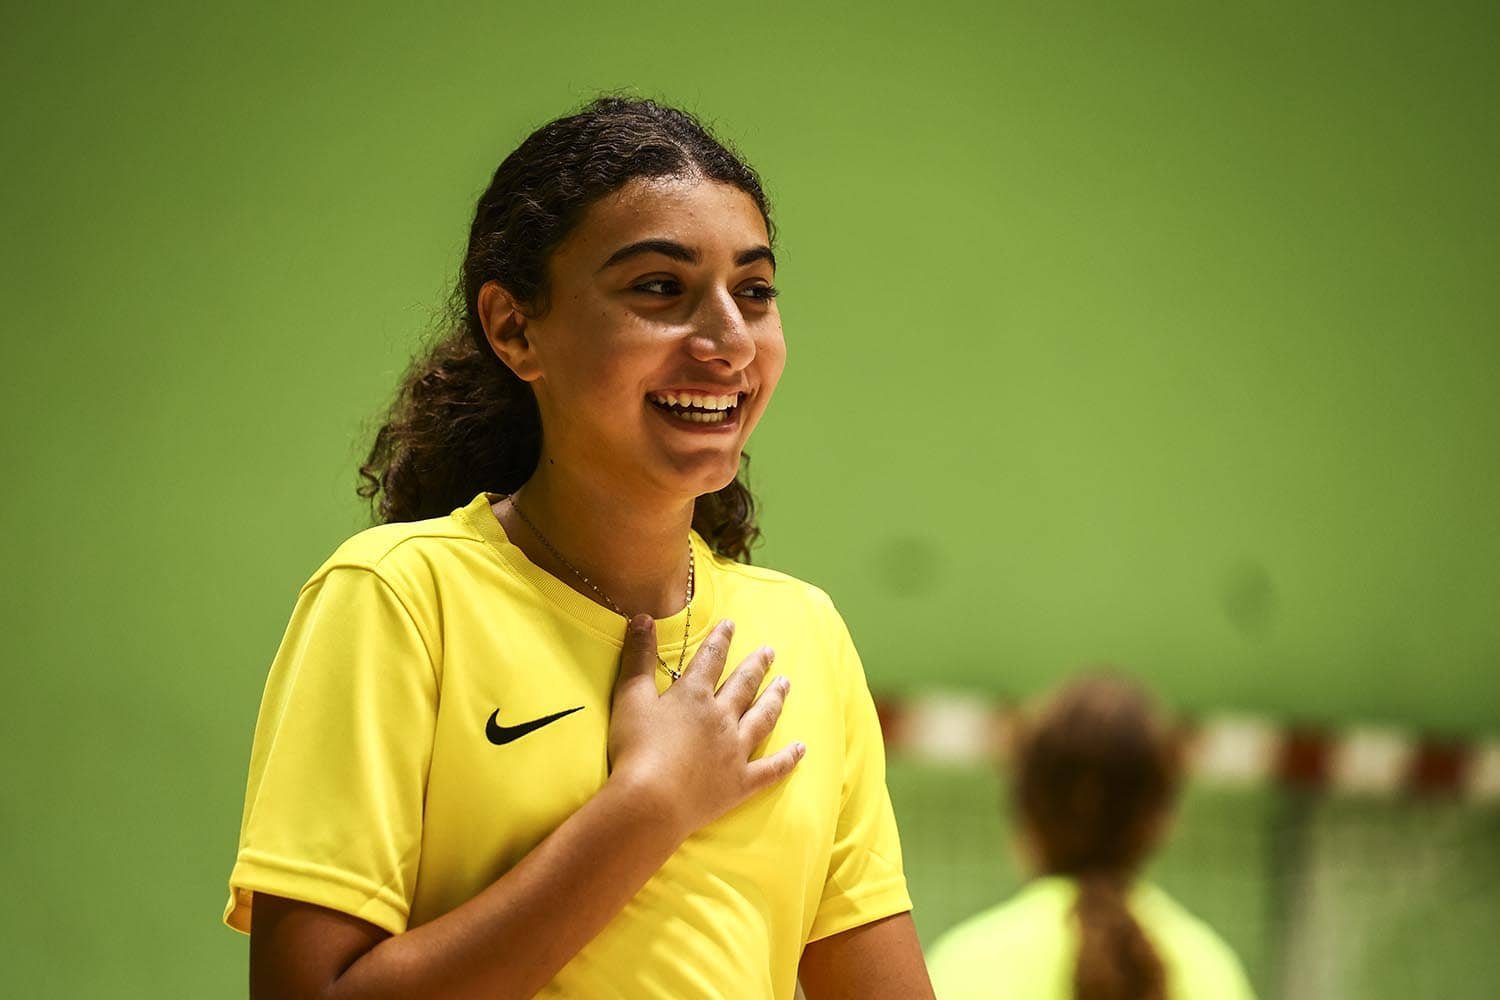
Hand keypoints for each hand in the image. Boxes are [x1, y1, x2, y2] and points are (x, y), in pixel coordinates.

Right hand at [608, 616, 804, 838]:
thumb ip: (638, 657)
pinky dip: (788, 759)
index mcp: (694, 696)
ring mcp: (735, 751)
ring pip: (762, 719)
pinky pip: (771, 769)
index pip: (711, 659)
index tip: (731, 625)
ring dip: (775, 699)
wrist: (651, 802)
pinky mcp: (740, 783)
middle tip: (770, 652)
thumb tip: (642, 617)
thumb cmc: (636, 749)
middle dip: (757, 666)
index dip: (721, 640)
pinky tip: (801, 749)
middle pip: (743, 685)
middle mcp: (721, 718)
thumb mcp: (630, 697)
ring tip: (786, 684)